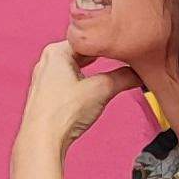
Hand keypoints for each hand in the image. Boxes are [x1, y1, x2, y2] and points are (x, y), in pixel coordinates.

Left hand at [18, 41, 139, 152]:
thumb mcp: (101, 90)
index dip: (109, 41)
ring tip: (111, 71)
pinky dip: (82, 82)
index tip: (124, 44)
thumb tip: (137, 73)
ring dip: (93, 70)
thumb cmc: (61, 114)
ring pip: (75, 67)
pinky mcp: (45, 94)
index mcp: (56, 51)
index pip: (88, 38)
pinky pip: (68, 80)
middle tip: (122, 57)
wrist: (41, 140)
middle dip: (102, 56)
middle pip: (82, 52)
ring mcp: (44, 78)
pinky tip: (91, 89)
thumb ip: (123, 77)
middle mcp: (47, 61)